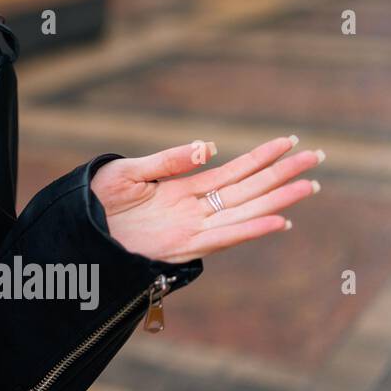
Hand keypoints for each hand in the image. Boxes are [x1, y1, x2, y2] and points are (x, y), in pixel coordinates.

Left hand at [89, 136, 321, 263]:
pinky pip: (224, 237)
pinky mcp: (181, 248)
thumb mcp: (129, 173)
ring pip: (245, 212)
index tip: (289, 142)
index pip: (232, 170)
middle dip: (282, 175)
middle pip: (248, 189)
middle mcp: (193, 210)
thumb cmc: (95, 201)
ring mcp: (191, 229)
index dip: (260, 157)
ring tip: (309, 185)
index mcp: (182, 189)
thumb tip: (208, 147)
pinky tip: (278, 220)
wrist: (72, 231)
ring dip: (277, 200)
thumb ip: (168, 161)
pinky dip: (251, 230)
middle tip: (317, 158)